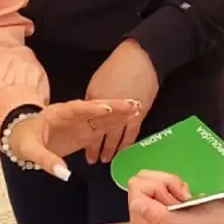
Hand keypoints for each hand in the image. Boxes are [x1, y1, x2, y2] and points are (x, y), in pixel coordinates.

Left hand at [8, 98, 142, 178]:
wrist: (22, 138)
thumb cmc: (24, 140)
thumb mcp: (31, 150)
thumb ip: (47, 161)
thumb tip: (64, 174)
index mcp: (57, 113)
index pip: (75, 109)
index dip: (90, 108)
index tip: (105, 108)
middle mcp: (72, 115)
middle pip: (94, 109)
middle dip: (113, 106)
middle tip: (132, 104)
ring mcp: (80, 122)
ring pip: (102, 116)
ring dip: (119, 113)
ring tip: (137, 108)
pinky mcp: (85, 131)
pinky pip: (102, 127)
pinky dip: (116, 123)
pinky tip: (130, 120)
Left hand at [84, 39, 159, 163]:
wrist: (139, 61)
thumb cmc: (115, 68)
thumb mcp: (96, 84)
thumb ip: (92, 102)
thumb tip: (90, 115)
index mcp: (94, 104)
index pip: (88, 128)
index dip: (87, 141)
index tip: (84, 151)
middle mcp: (107, 113)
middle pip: (100, 135)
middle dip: (97, 149)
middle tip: (95, 162)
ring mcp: (123, 116)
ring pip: (116, 137)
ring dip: (112, 149)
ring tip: (108, 160)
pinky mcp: (138, 115)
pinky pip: (131, 133)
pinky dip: (127, 143)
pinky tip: (124, 150)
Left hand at [126, 169, 223, 223]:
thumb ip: (158, 218)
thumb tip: (135, 204)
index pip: (136, 189)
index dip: (160, 187)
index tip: (175, 199)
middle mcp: (143, 219)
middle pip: (140, 181)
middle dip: (165, 184)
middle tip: (180, 199)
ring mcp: (150, 209)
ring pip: (149, 177)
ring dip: (171, 183)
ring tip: (183, 199)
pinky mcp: (158, 200)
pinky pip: (158, 178)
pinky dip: (174, 183)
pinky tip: (184, 196)